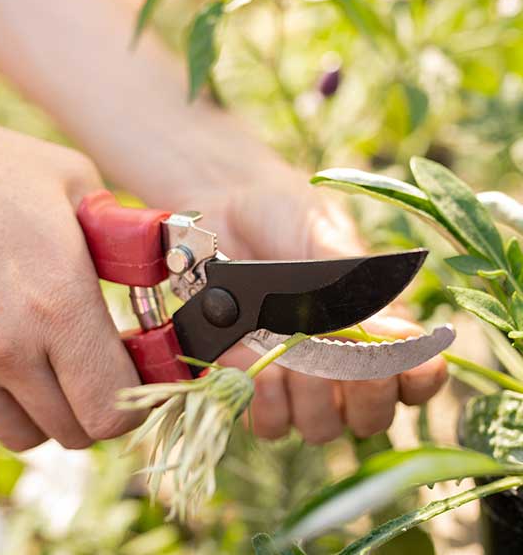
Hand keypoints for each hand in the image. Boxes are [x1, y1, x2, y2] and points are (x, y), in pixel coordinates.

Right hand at [0, 110, 143, 450]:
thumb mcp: (78, 188)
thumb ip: (124, 242)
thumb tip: (153, 274)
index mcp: (60, 303)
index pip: (111, 409)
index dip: (134, 404)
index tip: (136, 380)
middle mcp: (8, 345)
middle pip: (73, 432)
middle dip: (95, 408)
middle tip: (96, 371)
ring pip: (24, 433)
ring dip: (48, 409)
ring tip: (51, 363)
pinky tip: (1, 350)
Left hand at [175, 167, 446, 442]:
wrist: (219, 210)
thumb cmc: (280, 214)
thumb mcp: (324, 236)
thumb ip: (356, 286)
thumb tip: (403, 337)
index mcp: (373, 324)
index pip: (417, 378)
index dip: (416, 381)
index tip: (400, 362)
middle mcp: (339, 362)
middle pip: (371, 417)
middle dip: (359, 394)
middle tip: (335, 353)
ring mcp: (295, 379)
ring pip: (322, 428)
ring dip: (308, 399)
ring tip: (285, 355)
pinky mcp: (249, 383)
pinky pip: (271, 426)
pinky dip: (266, 406)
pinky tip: (254, 369)